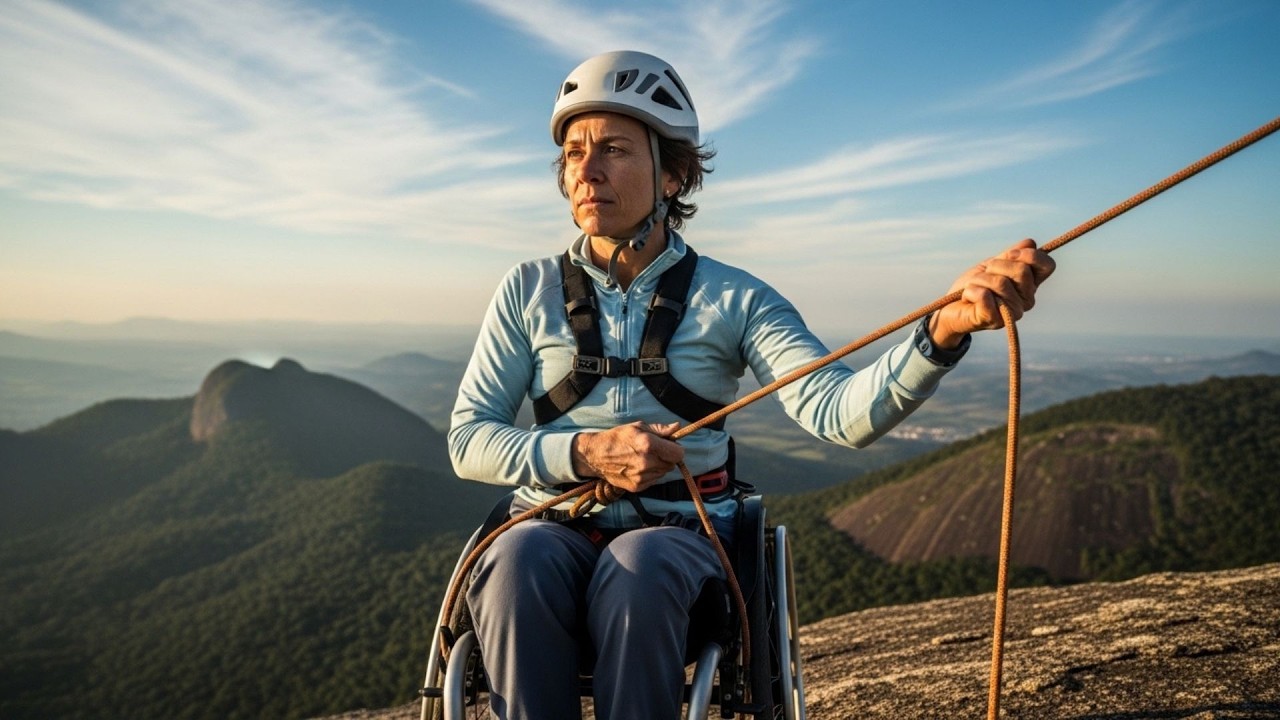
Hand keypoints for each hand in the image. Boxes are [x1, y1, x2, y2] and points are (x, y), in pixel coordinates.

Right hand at [571, 421, 683, 492]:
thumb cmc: (617, 438)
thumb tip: (677, 427)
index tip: (669, 445)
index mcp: (648, 445)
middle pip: (672, 464)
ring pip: (663, 472)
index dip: (676, 448)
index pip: (678, 453)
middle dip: (667, 457)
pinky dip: (650, 474)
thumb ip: (660, 429)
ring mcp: (642, 477)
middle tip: (654, 451)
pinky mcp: (637, 487)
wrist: (596, 456)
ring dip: (659, 466)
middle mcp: (647, 463)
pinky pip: (654, 480)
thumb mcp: (638, 426)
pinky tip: (638, 466)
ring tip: (643, 458)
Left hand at [930, 238, 1055, 347]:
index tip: (1011, 254)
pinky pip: (985, 295)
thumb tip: (1030, 243)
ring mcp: (1013, 313)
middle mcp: (1027, 300)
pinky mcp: (995, 320)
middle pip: (1021, 270)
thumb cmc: (973, 286)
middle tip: (983, 275)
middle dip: (995, 266)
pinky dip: (971, 290)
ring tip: (973, 287)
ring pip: (1000, 282)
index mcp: (1030, 285)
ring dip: (979, 279)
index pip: (1047, 266)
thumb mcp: (991, 266)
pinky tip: (968, 297)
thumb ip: (1010, 256)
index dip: (1031, 255)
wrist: (950, 310)